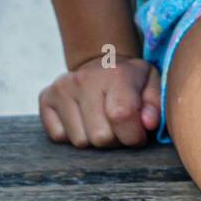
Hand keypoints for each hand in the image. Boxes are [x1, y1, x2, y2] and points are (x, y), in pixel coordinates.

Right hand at [40, 53, 161, 147]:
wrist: (102, 59)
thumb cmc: (131, 79)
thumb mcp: (152, 84)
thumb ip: (155, 105)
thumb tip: (147, 124)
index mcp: (115, 74)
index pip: (122, 116)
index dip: (133, 135)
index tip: (138, 132)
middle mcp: (84, 79)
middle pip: (100, 137)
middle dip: (114, 139)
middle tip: (118, 125)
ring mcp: (61, 88)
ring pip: (80, 141)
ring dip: (93, 138)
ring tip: (101, 120)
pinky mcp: (45, 98)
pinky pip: (58, 136)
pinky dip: (71, 134)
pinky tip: (82, 118)